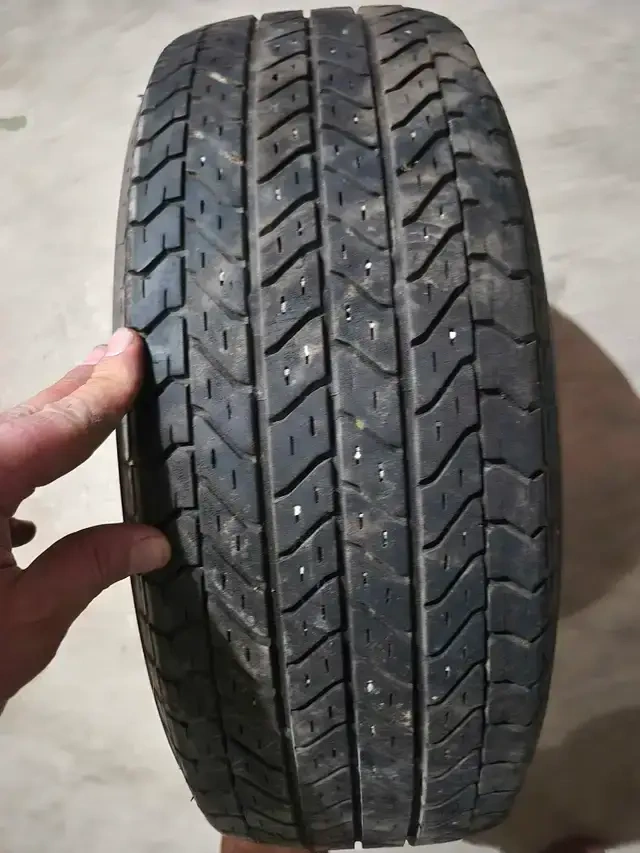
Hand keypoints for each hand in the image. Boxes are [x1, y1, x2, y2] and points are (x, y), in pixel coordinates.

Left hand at [0, 328, 169, 702]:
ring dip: (42, 429)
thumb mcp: (28, 624)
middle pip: (18, 423)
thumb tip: (154, 541)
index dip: (99, 392)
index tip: (131, 352)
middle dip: (71, 389)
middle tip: (117, 350)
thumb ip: (89, 567)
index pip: (51, 430)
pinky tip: (28, 508)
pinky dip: (7, 479)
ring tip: (90, 405)